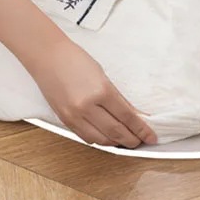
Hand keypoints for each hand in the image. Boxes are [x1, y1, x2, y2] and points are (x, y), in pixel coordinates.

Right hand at [27, 38, 157, 147]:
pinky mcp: (65, 120)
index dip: (141, 129)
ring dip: (116, 142)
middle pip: (116, 132)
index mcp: (101, 91)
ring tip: (125, 140)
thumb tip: (135, 115)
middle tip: (141, 140)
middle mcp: (88, 106)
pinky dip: (99, 140)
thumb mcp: (103, 75)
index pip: (127, 117)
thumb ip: (118, 98)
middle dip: (132, 139)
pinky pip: (86, 137)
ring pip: (102, 140)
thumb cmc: (74, 59)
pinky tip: (106, 137)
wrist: (48, 56)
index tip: (151, 136)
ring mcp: (75, 115)